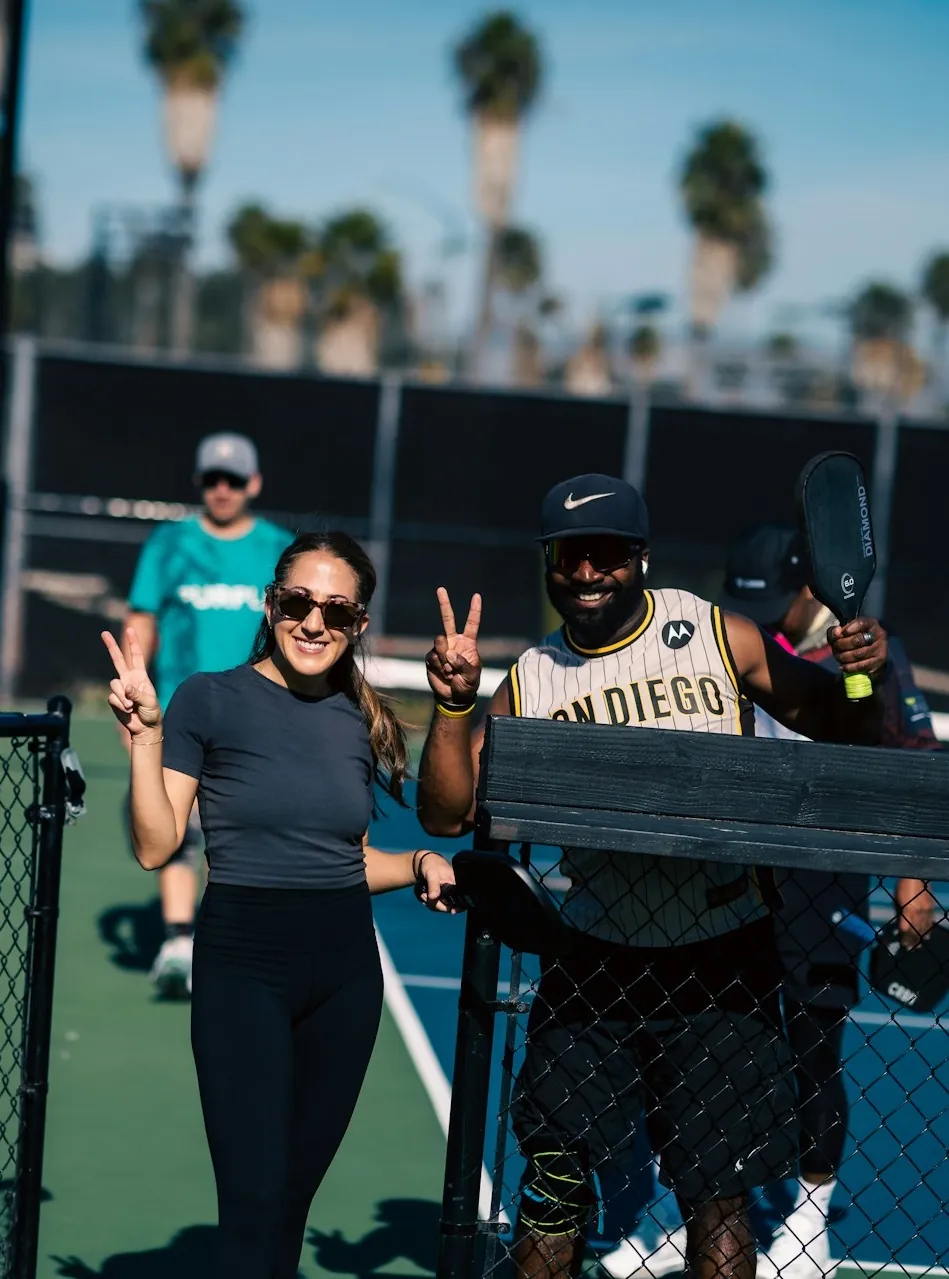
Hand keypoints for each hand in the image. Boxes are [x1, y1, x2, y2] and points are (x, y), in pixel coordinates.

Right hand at [101, 627, 161, 737]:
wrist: (144, 728)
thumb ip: (137, 694)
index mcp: (141, 676)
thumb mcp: (149, 703)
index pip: (137, 656)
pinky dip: (120, 705)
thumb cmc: (151, 714)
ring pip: (114, 684)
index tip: (130, 629)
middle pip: (118, 660)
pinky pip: (112, 698)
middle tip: (103, 633)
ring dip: (123, 697)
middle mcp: (129, 679)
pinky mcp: (113, 698)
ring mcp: (120, 688)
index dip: (133, 643)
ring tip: (132, 707)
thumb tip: (125, 687)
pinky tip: (127, 711)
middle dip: (111, 646)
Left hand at [415, 851, 463, 913]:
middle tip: (424, 896)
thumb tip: (434, 897)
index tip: (448, 910)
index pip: (462, 901)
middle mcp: (454, 891)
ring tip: (423, 894)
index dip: (456, 908)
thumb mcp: (432, 874)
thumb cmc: (431, 865)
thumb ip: (433, 886)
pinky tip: (424, 896)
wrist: (424, 863)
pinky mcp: (441, 897)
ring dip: (431, 903)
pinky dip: (430, 902)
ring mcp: (448, 895)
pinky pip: (437, 905)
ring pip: (442, 907)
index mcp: (456, 885)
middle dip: (436, 904)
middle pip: (449, 907)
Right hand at [425, 587, 481, 705]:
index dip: (474, 610)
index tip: (477, 596)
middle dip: (444, 603)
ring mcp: (441, 649)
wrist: (453, 697)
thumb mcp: (472, 675)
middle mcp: (454, 642)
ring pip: (439, 643)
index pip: (472, 623)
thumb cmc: (468, 685)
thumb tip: (449, 653)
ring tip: (451, 671)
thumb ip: (463, 663)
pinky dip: (440, 667)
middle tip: (441, 589)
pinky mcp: (431, 658)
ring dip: (445, 659)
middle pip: (448, 619)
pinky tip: (444, 674)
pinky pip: (433, 657)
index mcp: (468, 643)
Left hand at [827, 617, 887, 681]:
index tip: (842, 633)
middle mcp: (879, 634)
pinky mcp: (879, 661)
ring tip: (838, 657)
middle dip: (841, 645)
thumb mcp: (844, 632)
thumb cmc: (854, 639)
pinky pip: (861, 666)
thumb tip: (836, 633)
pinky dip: (849, 667)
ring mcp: (880, 648)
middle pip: (857, 640)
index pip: (861, 623)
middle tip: (835, 647)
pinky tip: (842, 666)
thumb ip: (836, 631)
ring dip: (843, 657)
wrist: (871, 652)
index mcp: (870, 623)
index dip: (849, 628)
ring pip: (858, 654)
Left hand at [896, 877, 934, 949]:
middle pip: (915, 930)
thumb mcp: (897, 900)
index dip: (904, 938)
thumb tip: (900, 924)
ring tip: (918, 946)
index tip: (903, 945)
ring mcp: (926, 910)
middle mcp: (918, 912)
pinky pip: (930, 922)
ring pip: (924, 928)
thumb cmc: (902, 886)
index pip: (905, 929)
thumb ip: (899, 913)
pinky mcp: (931, 908)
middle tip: (911, 949)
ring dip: (920, 937)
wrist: (916, 876)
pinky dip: (928, 930)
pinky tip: (927, 936)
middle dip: (913, 940)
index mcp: (907, 910)